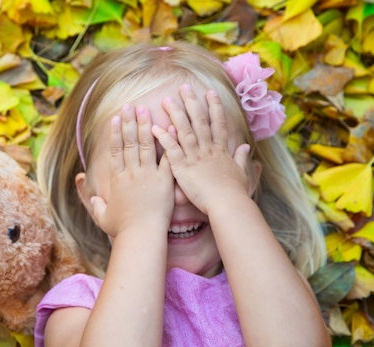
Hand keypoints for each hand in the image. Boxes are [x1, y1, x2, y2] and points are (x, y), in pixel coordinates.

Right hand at [91, 104, 173, 237]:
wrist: (141, 235)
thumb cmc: (122, 229)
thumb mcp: (102, 216)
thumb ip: (93, 203)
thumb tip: (86, 192)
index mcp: (117, 179)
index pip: (115, 150)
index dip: (114, 133)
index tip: (115, 118)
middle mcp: (131, 172)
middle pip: (129, 142)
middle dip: (129, 122)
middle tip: (131, 106)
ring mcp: (148, 175)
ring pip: (146, 145)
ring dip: (145, 126)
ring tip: (146, 110)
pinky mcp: (164, 181)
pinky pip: (167, 158)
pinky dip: (169, 143)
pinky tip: (170, 128)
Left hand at [151, 85, 251, 214]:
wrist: (228, 205)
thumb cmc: (235, 193)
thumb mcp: (241, 173)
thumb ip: (241, 158)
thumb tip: (245, 147)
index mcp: (220, 151)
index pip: (217, 124)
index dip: (214, 107)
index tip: (210, 92)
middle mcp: (207, 150)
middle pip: (199, 121)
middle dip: (192, 103)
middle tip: (184, 87)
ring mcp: (195, 157)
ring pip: (184, 131)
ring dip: (175, 114)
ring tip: (166, 100)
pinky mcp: (183, 168)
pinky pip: (171, 150)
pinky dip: (164, 138)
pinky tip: (154, 127)